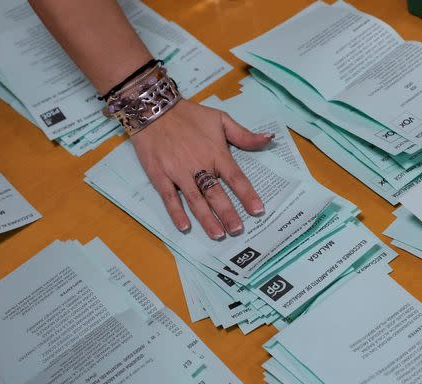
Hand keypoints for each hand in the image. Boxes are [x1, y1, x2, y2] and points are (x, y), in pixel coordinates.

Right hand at [130, 99, 273, 239]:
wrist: (153, 109)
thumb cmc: (189, 115)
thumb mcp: (220, 119)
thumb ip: (244, 134)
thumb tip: (268, 139)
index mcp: (216, 153)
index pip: (236, 178)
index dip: (248, 195)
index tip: (258, 211)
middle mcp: (199, 165)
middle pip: (216, 194)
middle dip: (228, 213)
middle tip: (238, 230)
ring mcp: (178, 172)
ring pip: (195, 199)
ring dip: (207, 218)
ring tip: (218, 235)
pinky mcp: (160, 175)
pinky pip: (170, 197)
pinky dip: (177, 212)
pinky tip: (185, 227)